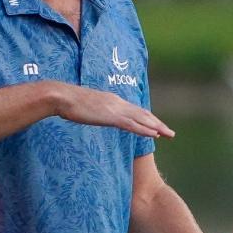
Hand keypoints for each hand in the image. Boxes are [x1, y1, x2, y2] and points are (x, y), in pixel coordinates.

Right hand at [51, 84, 173, 139]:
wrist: (62, 97)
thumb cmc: (68, 103)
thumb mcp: (86, 107)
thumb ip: (96, 111)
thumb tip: (96, 115)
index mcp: (112, 101)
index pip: (135, 111)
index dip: (148, 119)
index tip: (158, 127)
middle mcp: (118, 103)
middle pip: (143, 114)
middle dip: (158, 124)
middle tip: (171, 133)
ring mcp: (115, 109)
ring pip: (141, 119)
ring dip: (157, 127)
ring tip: (169, 135)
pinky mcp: (110, 116)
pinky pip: (132, 124)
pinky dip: (144, 130)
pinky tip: (154, 135)